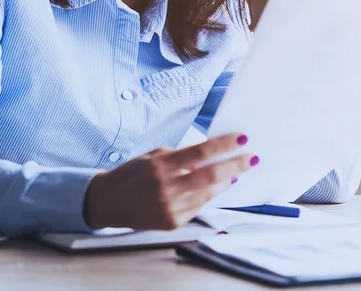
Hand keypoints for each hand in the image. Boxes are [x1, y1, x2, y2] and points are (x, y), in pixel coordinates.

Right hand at [83, 133, 258, 229]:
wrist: (109, 202)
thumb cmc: (132, 174)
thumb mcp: (153, 156)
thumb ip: (180, 156)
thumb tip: (211, 154)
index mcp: (161, 166)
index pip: (200, 153)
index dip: (224, 146)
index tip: (243, 139)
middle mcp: (167, 188)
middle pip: (212, 175)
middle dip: (236, 165)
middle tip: (251, 158)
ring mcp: (171, 207)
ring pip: (209, 193)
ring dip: (226, 181)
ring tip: (235, 172)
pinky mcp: (173, 222)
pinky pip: (198, 206)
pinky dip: (209, 194)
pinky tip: (214, 186)